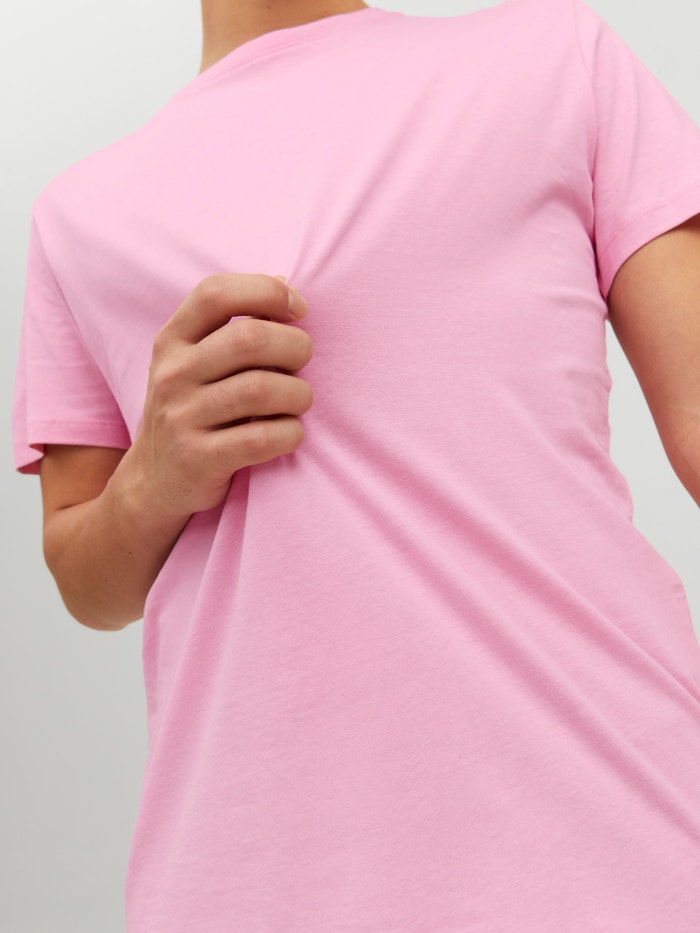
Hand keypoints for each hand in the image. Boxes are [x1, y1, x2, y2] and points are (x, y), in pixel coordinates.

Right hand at [128, 273, 312, 519]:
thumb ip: (234, 324)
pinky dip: (290, 434)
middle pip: (249, 338)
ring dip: (298, 394)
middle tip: (303, 363)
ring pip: (261, 389)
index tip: (299, 309)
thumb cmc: (194, 409)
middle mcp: (171, 374)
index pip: (216, 293)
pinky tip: (289, 433)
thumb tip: (285, 284)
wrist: (154, 481)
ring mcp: (181, 418)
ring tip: (299, 401)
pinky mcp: (198, 459)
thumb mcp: (196, 361)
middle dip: (295, 346)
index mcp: (172, 340)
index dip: (266, 292)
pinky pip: (262, 439)